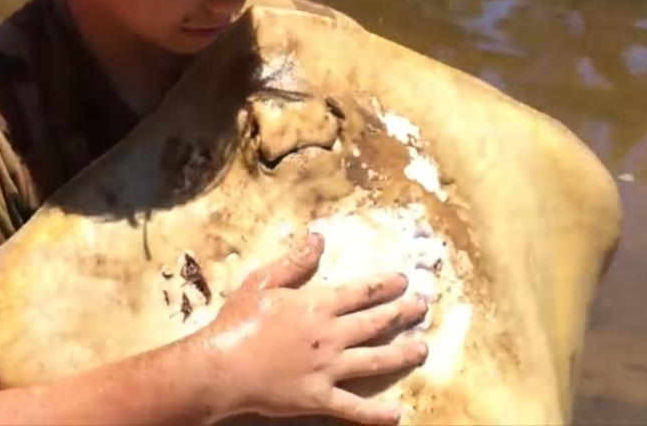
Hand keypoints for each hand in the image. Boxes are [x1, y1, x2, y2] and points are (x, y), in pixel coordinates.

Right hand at [195, 232, 429, 424]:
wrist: (223, 367)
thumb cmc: (238, 322)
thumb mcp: (262, 281)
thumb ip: (294, 262)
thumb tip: (318, 238)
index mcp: (318, 305)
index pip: (361, 292)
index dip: (385, 285)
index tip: (404, 281)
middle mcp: (331, 335)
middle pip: (376, 323)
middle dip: (403, 313)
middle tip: (423, 307)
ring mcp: (329, 368)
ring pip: (376, 360)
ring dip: (402, 354)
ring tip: (421, 348)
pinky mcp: (320, 397)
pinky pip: (354, 407)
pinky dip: (376, 413)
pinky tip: (395, 415)